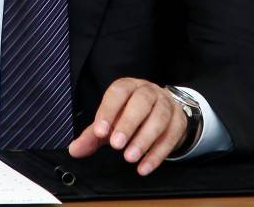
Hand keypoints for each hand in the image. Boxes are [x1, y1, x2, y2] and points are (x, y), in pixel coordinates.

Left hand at [68, 78, 188, 175]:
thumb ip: (92, 135)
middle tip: (116, 145)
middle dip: (128, 123)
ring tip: (130, 158)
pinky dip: (158, 154)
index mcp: (128, 86)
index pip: (118, 92)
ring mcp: (166, 104)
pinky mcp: (179, 121)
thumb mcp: (110, 122)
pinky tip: (144, 167)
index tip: (99, 132)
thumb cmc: (129, 115)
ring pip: (159, 117)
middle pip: (141, 102)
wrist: (162, 112)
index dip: (108, 110)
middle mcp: (149, 91)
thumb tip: (74, 150)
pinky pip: (172, 136)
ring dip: (145, 139)